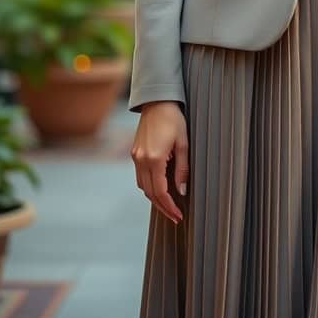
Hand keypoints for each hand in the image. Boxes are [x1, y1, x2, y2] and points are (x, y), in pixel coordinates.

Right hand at [130, 101, 188, 224]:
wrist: (157, 101)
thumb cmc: (173, 119)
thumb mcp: (183, 143)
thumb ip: (182, 169)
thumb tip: (182, 191)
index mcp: (154, 159)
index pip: (160, 192)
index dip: (169, 206)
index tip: (178, 216)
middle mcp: (141, 160)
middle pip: (149, 193)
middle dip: (162, 206)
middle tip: (175, 216)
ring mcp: (135, 157)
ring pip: (142, 186)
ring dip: (154, 198)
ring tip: (168, 205)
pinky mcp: (134, 153)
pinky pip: (139, 176)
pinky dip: (148, 186)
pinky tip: (159, 188)